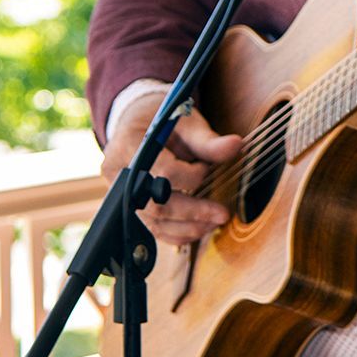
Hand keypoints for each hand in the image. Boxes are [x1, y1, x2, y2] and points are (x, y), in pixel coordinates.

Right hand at [102, 93, 241, 244]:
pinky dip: (177, 233)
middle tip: (223, 214)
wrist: (138, 124)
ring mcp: (121, 195)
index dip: (191, 175)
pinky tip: (198, 229)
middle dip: (193, 212)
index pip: (163, 172)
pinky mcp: (130, 208)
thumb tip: (237, 145)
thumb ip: (209, 140)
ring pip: (155, 222)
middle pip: (157, 204)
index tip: (205, 168)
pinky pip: (152, 229)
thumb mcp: (186, 124)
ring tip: (215, 222)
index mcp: (130, 146)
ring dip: (188, 227)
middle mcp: (119, 174)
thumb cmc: (163, 122)